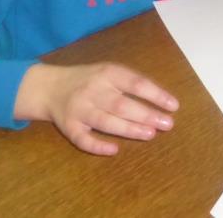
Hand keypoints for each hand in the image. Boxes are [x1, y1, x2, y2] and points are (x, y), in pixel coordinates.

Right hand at [13, 62, 178, 155]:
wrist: (49, 87)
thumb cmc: (89, 80)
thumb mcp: (108, 71)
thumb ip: (130, 83)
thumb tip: (161, 100)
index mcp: (107, 73)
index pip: (135, 83)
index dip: (155, 94)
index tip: (174, 106)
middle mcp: (92, 90)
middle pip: (121, 104)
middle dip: (146, 115)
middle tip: (167, 124)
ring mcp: (79, 109)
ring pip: (105, 121)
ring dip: (128, 129)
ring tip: (150, 134)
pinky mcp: (68, 126)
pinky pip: (82, 138)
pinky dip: (97, 145)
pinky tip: (114, 150)